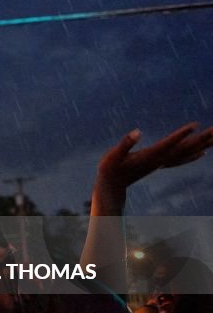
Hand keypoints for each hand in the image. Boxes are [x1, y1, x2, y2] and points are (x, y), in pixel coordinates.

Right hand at [96, 123, 212, 192]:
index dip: (181, 134)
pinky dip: (193, 155)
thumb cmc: (110, 169)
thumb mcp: (113, 156)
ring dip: (201, 145)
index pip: (169, 144)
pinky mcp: (159, 164)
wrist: (112, 186)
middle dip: (200, 139)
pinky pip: (181, 159)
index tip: (195, 125)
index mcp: (149, 156)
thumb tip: (137, 131)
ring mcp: (161, 163)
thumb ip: (125, 144)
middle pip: (184, 149)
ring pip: (186, 153)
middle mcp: (159, 160)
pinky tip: (203, 152)